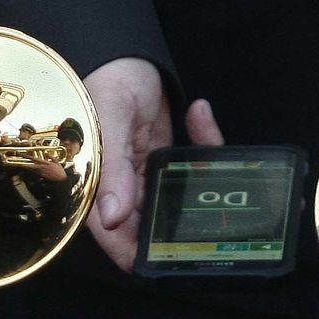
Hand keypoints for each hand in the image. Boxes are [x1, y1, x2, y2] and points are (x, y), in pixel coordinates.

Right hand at [83, 57, 225, 271]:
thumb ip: (112, 170)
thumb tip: (113, 218)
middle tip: (222, 219)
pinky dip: (204, 142)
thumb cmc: (101, 83)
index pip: (116, 237)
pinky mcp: (164, 161)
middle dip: (187, 222)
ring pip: (180, 198)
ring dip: (204, 181)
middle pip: (155, 223)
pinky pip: (192, 165)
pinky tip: (199, 113)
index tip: (174, 264)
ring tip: (220, 163)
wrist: (119, 54)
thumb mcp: (108, 123)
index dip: (141, 256)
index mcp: (97, 189)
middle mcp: (121, 191)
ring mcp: (145, 178)